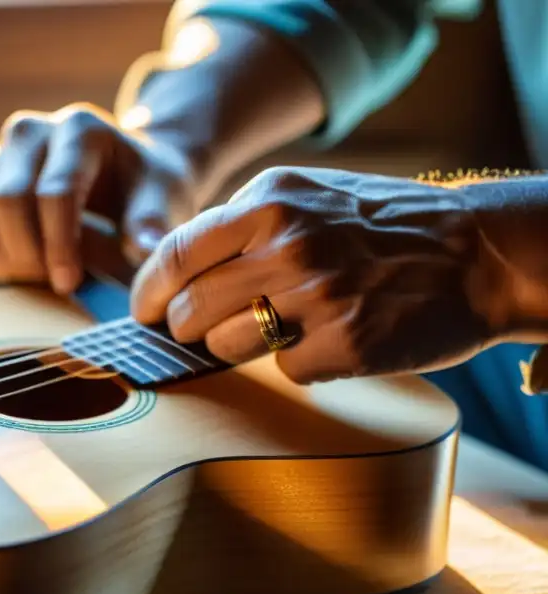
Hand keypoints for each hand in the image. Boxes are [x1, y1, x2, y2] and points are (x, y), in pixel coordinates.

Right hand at [0, 102, 195, 294]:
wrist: (120, 171)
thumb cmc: (144, 188)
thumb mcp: (163, 197)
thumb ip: (152, 222)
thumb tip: (145, 249)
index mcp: (77, 129)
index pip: (54, 191)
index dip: (59, 245)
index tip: (70, 284)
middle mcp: (28, 132)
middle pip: (5, 200)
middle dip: (26, 254)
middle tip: (52, 284)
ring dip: (0, 259)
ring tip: (36, 278)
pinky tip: (8, 270)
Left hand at [129, 166, 512, 384]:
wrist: (479, 252)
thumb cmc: (381, 226)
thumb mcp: (307, 195)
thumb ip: (240, 225)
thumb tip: (170, 272)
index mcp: (269, 200)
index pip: (173, 255)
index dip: (147, 293)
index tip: (143, 312)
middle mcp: (287, 244)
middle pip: (190, 311)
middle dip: (189, 328)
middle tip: (209, 328)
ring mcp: (317, 295)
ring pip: (226, 347)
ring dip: (240, 347)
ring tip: (282, 325)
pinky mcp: (344, 344)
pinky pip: (284, 370)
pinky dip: (299, 361)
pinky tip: (331, 337)